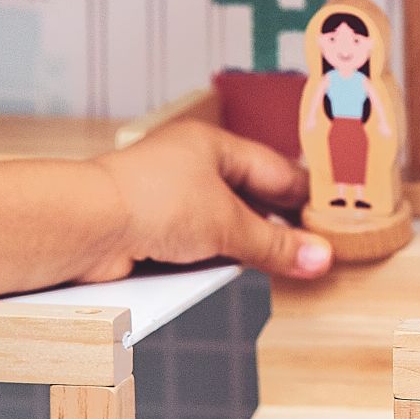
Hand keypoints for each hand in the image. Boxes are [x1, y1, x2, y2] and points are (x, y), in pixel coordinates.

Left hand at [84, 120, 332, 282]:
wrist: (85, 227)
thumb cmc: (151, 201)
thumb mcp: (227, 224)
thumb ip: (275, 245)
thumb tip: (319, 257)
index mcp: (213, 145)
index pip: (275, 170)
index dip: (305, 197)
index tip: (334, 221)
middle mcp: (190, 168)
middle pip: (250, 198)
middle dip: (280, 225)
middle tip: (316, 249)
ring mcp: (170, 200)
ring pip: (224, 224)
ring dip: (250, 245)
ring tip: (287, 266)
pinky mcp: (152, 232)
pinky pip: (198, 245)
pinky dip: (219, 259)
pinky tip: (237, 273)